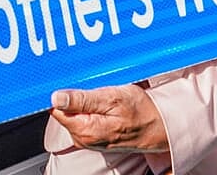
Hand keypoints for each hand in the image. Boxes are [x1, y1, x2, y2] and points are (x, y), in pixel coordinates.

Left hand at [50, 84, 168, 152]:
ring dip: (80, 98)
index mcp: (84, 129)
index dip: (58, 91)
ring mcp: (87, 137)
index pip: (54, 108)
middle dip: (71, 93)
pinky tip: (100, 99)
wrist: (161, 128)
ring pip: (72, 111)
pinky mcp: (93, 135)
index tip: (63, 78)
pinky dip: (87, 104)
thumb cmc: (142, 112)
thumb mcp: (112, 99)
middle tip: (89, 82)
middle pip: (62, 109)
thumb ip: (82, 99)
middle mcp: (82, 137)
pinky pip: (81, 116)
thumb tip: (55, 98)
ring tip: (99, 90)